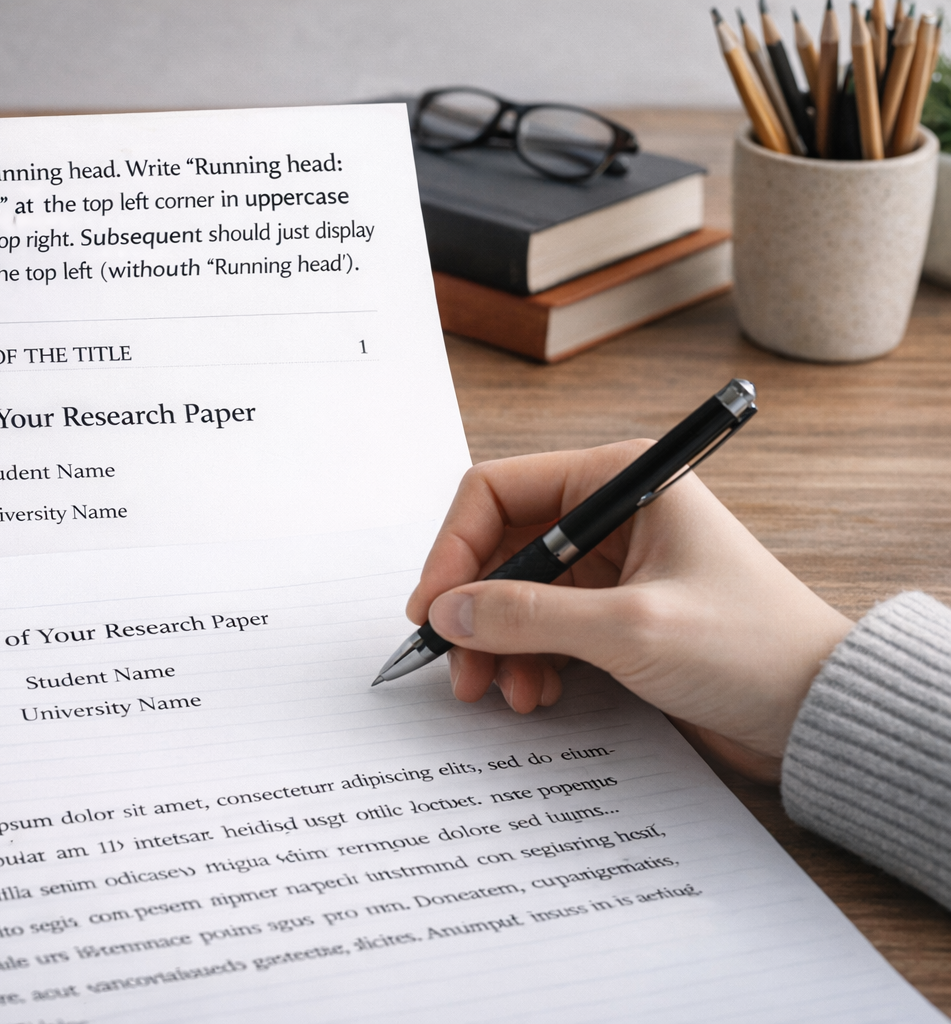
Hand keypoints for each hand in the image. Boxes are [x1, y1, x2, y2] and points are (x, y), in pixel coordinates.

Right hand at [406, 441, 853, 782]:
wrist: (821, 714)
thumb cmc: (752, 650)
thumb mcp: (629, 630)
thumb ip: (527, 616)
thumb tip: (445, 612)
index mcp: (620, 481)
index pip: (497, 491)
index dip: (453, 549)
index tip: (431, 610)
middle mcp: (610, 514)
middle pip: (500, 548)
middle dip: (473, 610)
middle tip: (459, 670)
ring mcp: (612, 567)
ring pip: (515, 595)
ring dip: (498, 645)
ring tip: (504, 693)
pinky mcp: (616, 616)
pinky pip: (543, 629)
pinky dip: (527, 661)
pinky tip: (538, 694)